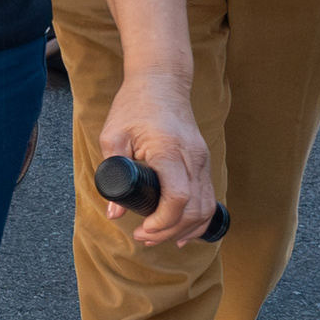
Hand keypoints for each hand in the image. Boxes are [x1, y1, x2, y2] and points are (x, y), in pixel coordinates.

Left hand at [93, 74, 216, 247]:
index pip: (178, 198)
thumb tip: (114, 212)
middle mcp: (192, 158)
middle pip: (194, 209)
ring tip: (158, 236)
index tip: (142, 229)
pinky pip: (208, 198)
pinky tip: (181, 232)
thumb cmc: (135, 105)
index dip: (162, 222)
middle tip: (143, 237)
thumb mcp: (113, 135)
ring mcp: (202, 160)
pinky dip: (196, 219)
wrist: (161, 82)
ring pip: (205, 208)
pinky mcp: (203, 163)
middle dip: (169, 231)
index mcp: (169, 150)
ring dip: (184, 229)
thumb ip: (111, 171)